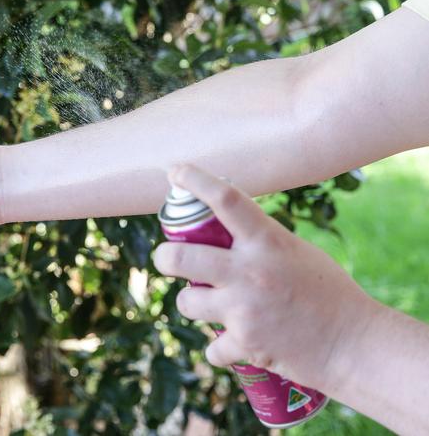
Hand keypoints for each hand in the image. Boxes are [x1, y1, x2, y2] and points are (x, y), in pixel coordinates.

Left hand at [153, 165, 383, 389]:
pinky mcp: (244, 343)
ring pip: (186, 302)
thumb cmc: (330, 293)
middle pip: (178, 257)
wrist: (355, 345)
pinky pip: (212, 346)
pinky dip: (219, 347)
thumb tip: (226, 232)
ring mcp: (243, 309)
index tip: (174, 171)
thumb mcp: (297, 252)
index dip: (194, 180)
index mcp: (267, 241)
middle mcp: (249, 271)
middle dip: (163, 258)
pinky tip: (234, 342)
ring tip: (209, 305)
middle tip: (166, 259)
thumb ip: (260, 242)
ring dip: (192, 303)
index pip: (224, 199)